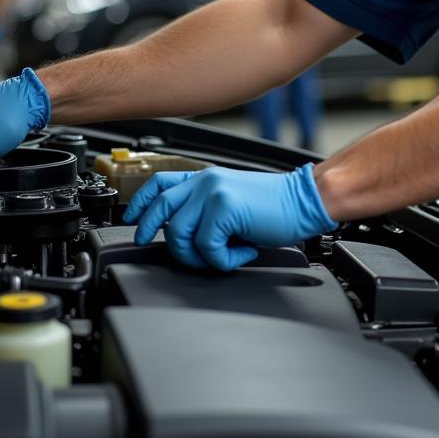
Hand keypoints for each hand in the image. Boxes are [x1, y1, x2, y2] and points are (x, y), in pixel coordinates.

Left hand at [123, 163, 336, 270]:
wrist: (305, 200)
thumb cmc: (276, 206)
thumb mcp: (233, 201)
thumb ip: (205, 209)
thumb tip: (179, 234)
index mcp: (206, 177)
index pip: (160, 183)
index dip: (141, 202)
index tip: (132, 219)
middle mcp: (205, 180)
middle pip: (160, 208)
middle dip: (151, 231)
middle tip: (160, 247)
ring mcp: (213, 192)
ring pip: (179, 234)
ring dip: (198, 256)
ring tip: (223, 255)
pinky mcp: (224, 208)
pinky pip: (206, 247)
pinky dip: (223, 260)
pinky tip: (242, 253)